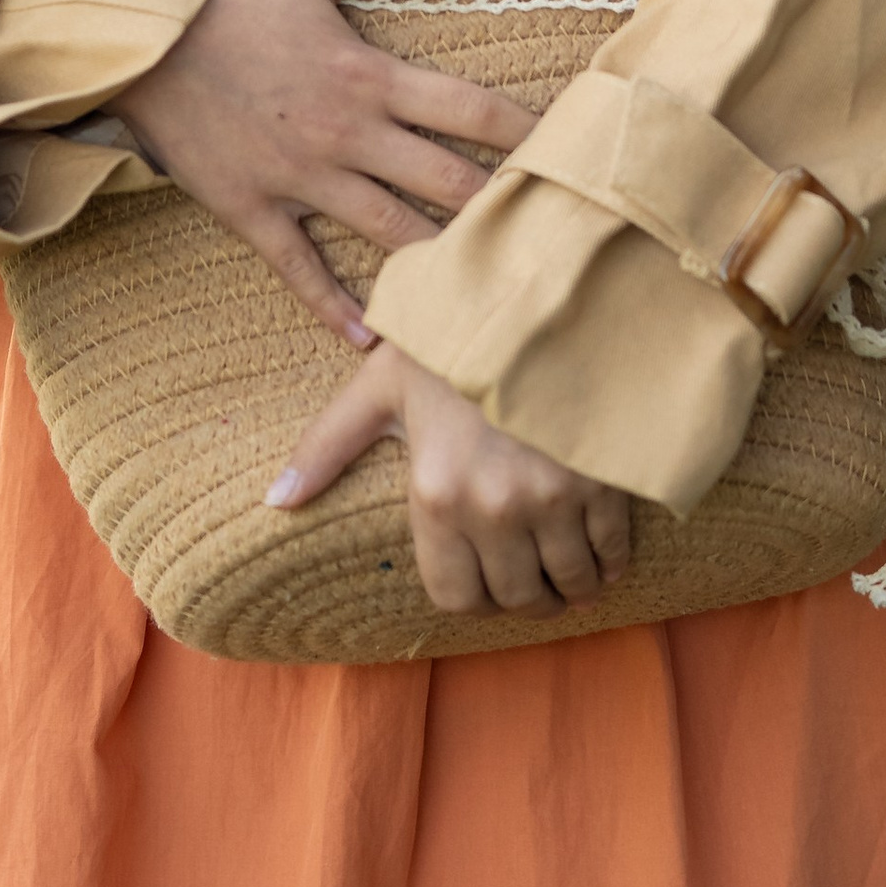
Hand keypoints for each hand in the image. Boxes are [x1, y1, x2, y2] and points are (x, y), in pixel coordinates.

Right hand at [119, 0, 536, 346]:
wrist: (138, 31)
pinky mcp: (251, 209)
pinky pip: (299, 269)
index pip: (469, 109)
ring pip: (386, 231)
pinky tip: (370, 338)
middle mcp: (345, 135)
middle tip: (550, 236)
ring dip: (436, 262)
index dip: (526, 132)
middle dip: (500, 207)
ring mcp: (298, 179)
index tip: (570, 151)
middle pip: (443, 181)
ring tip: (487, 292)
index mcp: (368, 74)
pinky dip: (334, 307)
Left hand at [269, 343, 635, 614]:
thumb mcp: (381, 382)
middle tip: (535, 577)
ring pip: (570, 584)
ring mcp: (552, 497)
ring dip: (573, 584)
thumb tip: (274, 499)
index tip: (490, 584)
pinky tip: (602, 541)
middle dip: (528, 597)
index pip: (456, 598)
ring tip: (571, 566)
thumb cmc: (454, 333)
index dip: (476, 600)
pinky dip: (611, 557)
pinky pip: (611, 551)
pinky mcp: (603, 480)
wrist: (540, 285)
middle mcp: (491, 507)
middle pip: (517, 598)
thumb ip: (327, 445)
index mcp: (434, 492)